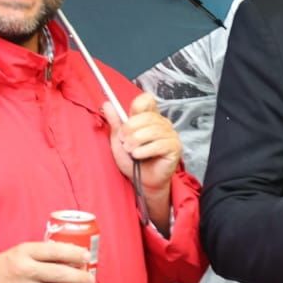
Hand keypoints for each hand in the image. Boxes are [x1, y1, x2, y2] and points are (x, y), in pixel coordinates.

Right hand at [0, 240, 93, 282]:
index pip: (54, 251)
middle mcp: (26, 270)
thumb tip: (74, 256)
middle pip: (58, 274)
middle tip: (91, 281)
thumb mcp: (21, 251)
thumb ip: (43, 253)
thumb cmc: (7, 266)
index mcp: (26, 252)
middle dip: (78, 278)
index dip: (73, 253)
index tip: (86, 257)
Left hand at [103, 92, 182, 225]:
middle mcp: (162, 123)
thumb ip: (115, 122)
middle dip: (130, 130)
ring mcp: (170, 135)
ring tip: (131, 151)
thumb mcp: (119, 140)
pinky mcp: (175, 147)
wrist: (141, 181)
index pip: (147, 100)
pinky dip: (144, 151)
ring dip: (136, 142)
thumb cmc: (132, 161)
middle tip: (124, 142)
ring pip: (152, 131)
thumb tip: (107, 104)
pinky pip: (159, 144)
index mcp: (149, 118)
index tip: (126, 121)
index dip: (135, 108)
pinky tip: (139, 156)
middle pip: (146, 116)